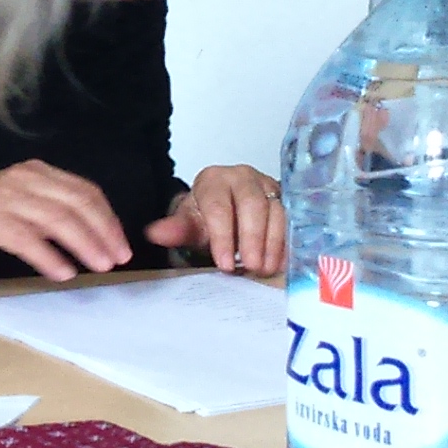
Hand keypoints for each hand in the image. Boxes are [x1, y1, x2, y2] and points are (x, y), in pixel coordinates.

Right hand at [0, 160, 132, 281]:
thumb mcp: (16, 202)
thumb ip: (48, 210)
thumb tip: (89, 235)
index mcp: (35, 171)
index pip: (84, 190)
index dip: (107, 218)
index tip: (120, 243)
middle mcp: (23, 178)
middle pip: (77, 203)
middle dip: (103, 232)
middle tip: (118, 258)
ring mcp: (5, 197)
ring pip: (58, 219)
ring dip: (84, 245)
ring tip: (99, 266)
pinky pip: (29, 239)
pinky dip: (50, 257)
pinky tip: (63, 272)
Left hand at [147, 164, 285, 276]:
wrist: (225, 209)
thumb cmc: (207, 217)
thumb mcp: (189, 223)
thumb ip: (176, 229)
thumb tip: (155, 233)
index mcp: (214, 180)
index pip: (219, 206)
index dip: (222, 236)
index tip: (224, 263)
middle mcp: (243, 178)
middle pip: (252, 204)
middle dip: (252, 238)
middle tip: (251, 266)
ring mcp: (267, 186)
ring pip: (276, 210)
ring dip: (273, 242)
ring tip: (265, 269)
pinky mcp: (286, 199)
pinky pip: (292, 218)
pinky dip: (286, 242)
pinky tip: (280, 263)